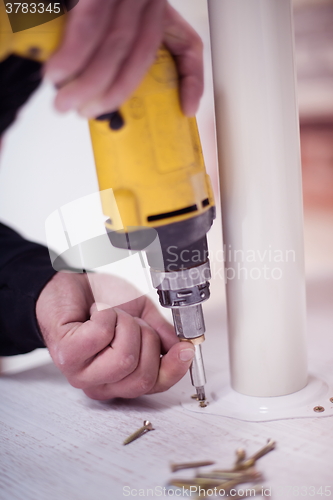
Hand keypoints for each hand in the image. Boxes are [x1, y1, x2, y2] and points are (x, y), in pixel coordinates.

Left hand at [36, 272, 194, 399]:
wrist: (75, 282)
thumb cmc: (105, 300)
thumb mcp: (143, 316)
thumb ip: (163, 336)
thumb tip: (184, 348)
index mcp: (122, 377)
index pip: (154, 386)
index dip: (174, 369)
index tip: (185, 348)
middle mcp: (102, 382)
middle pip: (142, 375)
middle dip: (146, 338)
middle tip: (130, 321)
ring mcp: (82, 373)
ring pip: (124, 358)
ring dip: (124, 324)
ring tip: (112, 315)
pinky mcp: (66, 355)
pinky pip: (101, 336)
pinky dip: (105, 314)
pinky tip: (96, 312)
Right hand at [44, 0, 202, 116]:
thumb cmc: (108, 0)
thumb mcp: (140, 15)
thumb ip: (152, 50)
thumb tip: (183, 102)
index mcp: (158, 7)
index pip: (188, 46)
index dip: (192, 80)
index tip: (186, 108)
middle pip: (138, 52)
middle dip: (113, 91)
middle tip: (87, 111)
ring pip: (113, 43)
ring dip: (89, 81)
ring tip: (66, 101)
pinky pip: (88, 23)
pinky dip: (73, 53)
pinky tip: (59, 72)